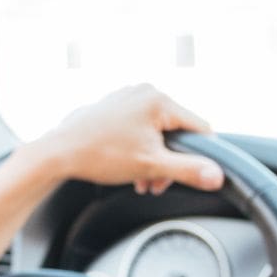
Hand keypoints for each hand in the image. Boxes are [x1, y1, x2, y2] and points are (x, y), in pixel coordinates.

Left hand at [29, 84, 222, 194]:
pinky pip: (138, 128)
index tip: (190, 175)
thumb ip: (188, 170)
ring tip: (141, 180)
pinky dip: (138, 150)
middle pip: (175, 132)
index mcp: (158, 100)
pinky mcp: (114, 106)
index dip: (199, 155)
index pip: (199, 128)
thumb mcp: (151, 166)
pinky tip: (129, 168)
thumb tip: (217, 176)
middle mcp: (144, 92)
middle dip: (168, 163)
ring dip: (153, 160)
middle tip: (155, 184)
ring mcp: (126, 97)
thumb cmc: (101, 155)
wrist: (58, 153)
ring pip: (156, 133)